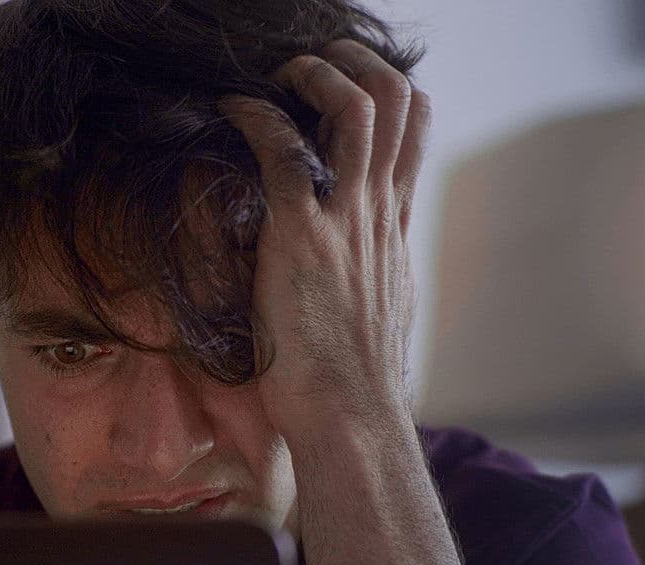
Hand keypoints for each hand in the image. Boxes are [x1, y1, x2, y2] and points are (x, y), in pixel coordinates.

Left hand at [220, 40, 430, 441]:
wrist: (351, 421)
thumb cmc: (352, 382)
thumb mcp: (376, 313)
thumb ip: (368, 274)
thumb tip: (353, 269)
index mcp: (395, 228)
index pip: (416, 130)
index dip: (384, 90)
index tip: (341, 86)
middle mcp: (380, 214)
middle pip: (401, 100)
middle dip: (356, 62)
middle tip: (311, 64)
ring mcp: (347, 222)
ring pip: (358, 106)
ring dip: (315, 74)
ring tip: (278, 75)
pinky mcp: (302, 237)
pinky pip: (281, 150)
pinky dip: (253, 116)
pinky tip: (228, 110)